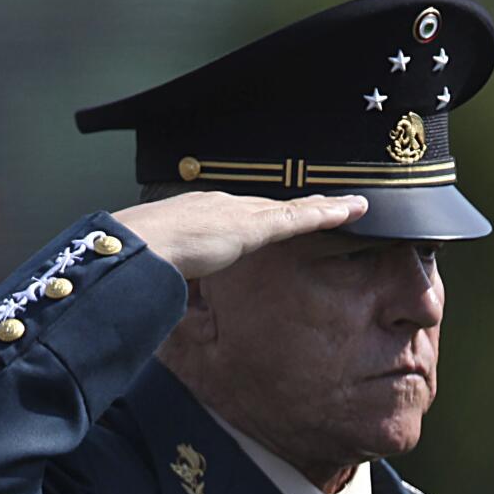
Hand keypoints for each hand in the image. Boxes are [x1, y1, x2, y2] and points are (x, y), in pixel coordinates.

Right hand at [112, 192, 367, 279]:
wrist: (140, 246)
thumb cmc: (141, 259)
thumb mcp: (162, 267)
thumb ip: (176, 274)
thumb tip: (175, 290)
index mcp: (198, 214)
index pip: (241, 213)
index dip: (265, 215)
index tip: (278, 216)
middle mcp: (222, 205)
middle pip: (271, 205)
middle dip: (301, 205)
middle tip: (329, 202)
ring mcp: (240, 213)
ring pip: (293, 208)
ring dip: (325, 207)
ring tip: (354, 206)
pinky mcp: (255, 225)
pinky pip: (299, 218)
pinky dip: (326, 215)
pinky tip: (349, 212)